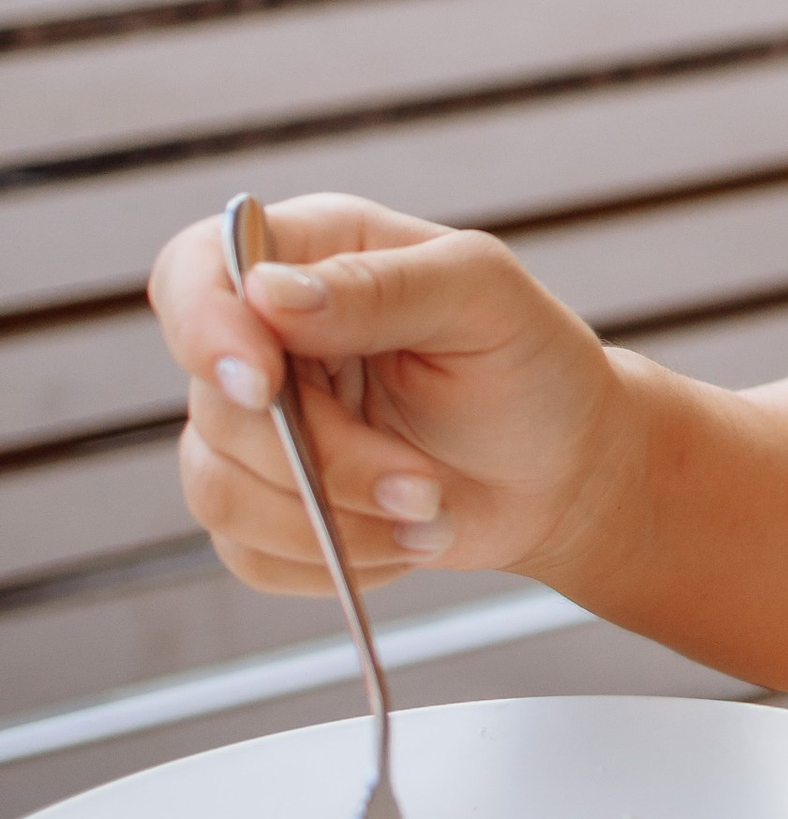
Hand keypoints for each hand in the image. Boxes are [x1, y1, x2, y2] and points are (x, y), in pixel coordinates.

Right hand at [150, 192, 631, 597]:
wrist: (564, 471)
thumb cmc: (532, 364)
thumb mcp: (483, 298)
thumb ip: (383, 288)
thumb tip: (269, 294)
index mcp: (311, 256)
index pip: (194, 272)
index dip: (206, 329)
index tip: (265, 385)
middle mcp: (268, 339)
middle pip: (217, 404)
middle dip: (326, 461)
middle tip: (423, 484)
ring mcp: (258, 430)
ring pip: (220, 490)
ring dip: (335, 521)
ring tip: (431, 512)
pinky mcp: (265, 509)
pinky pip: (248, 554)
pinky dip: (332, 562)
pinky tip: (402, 539)